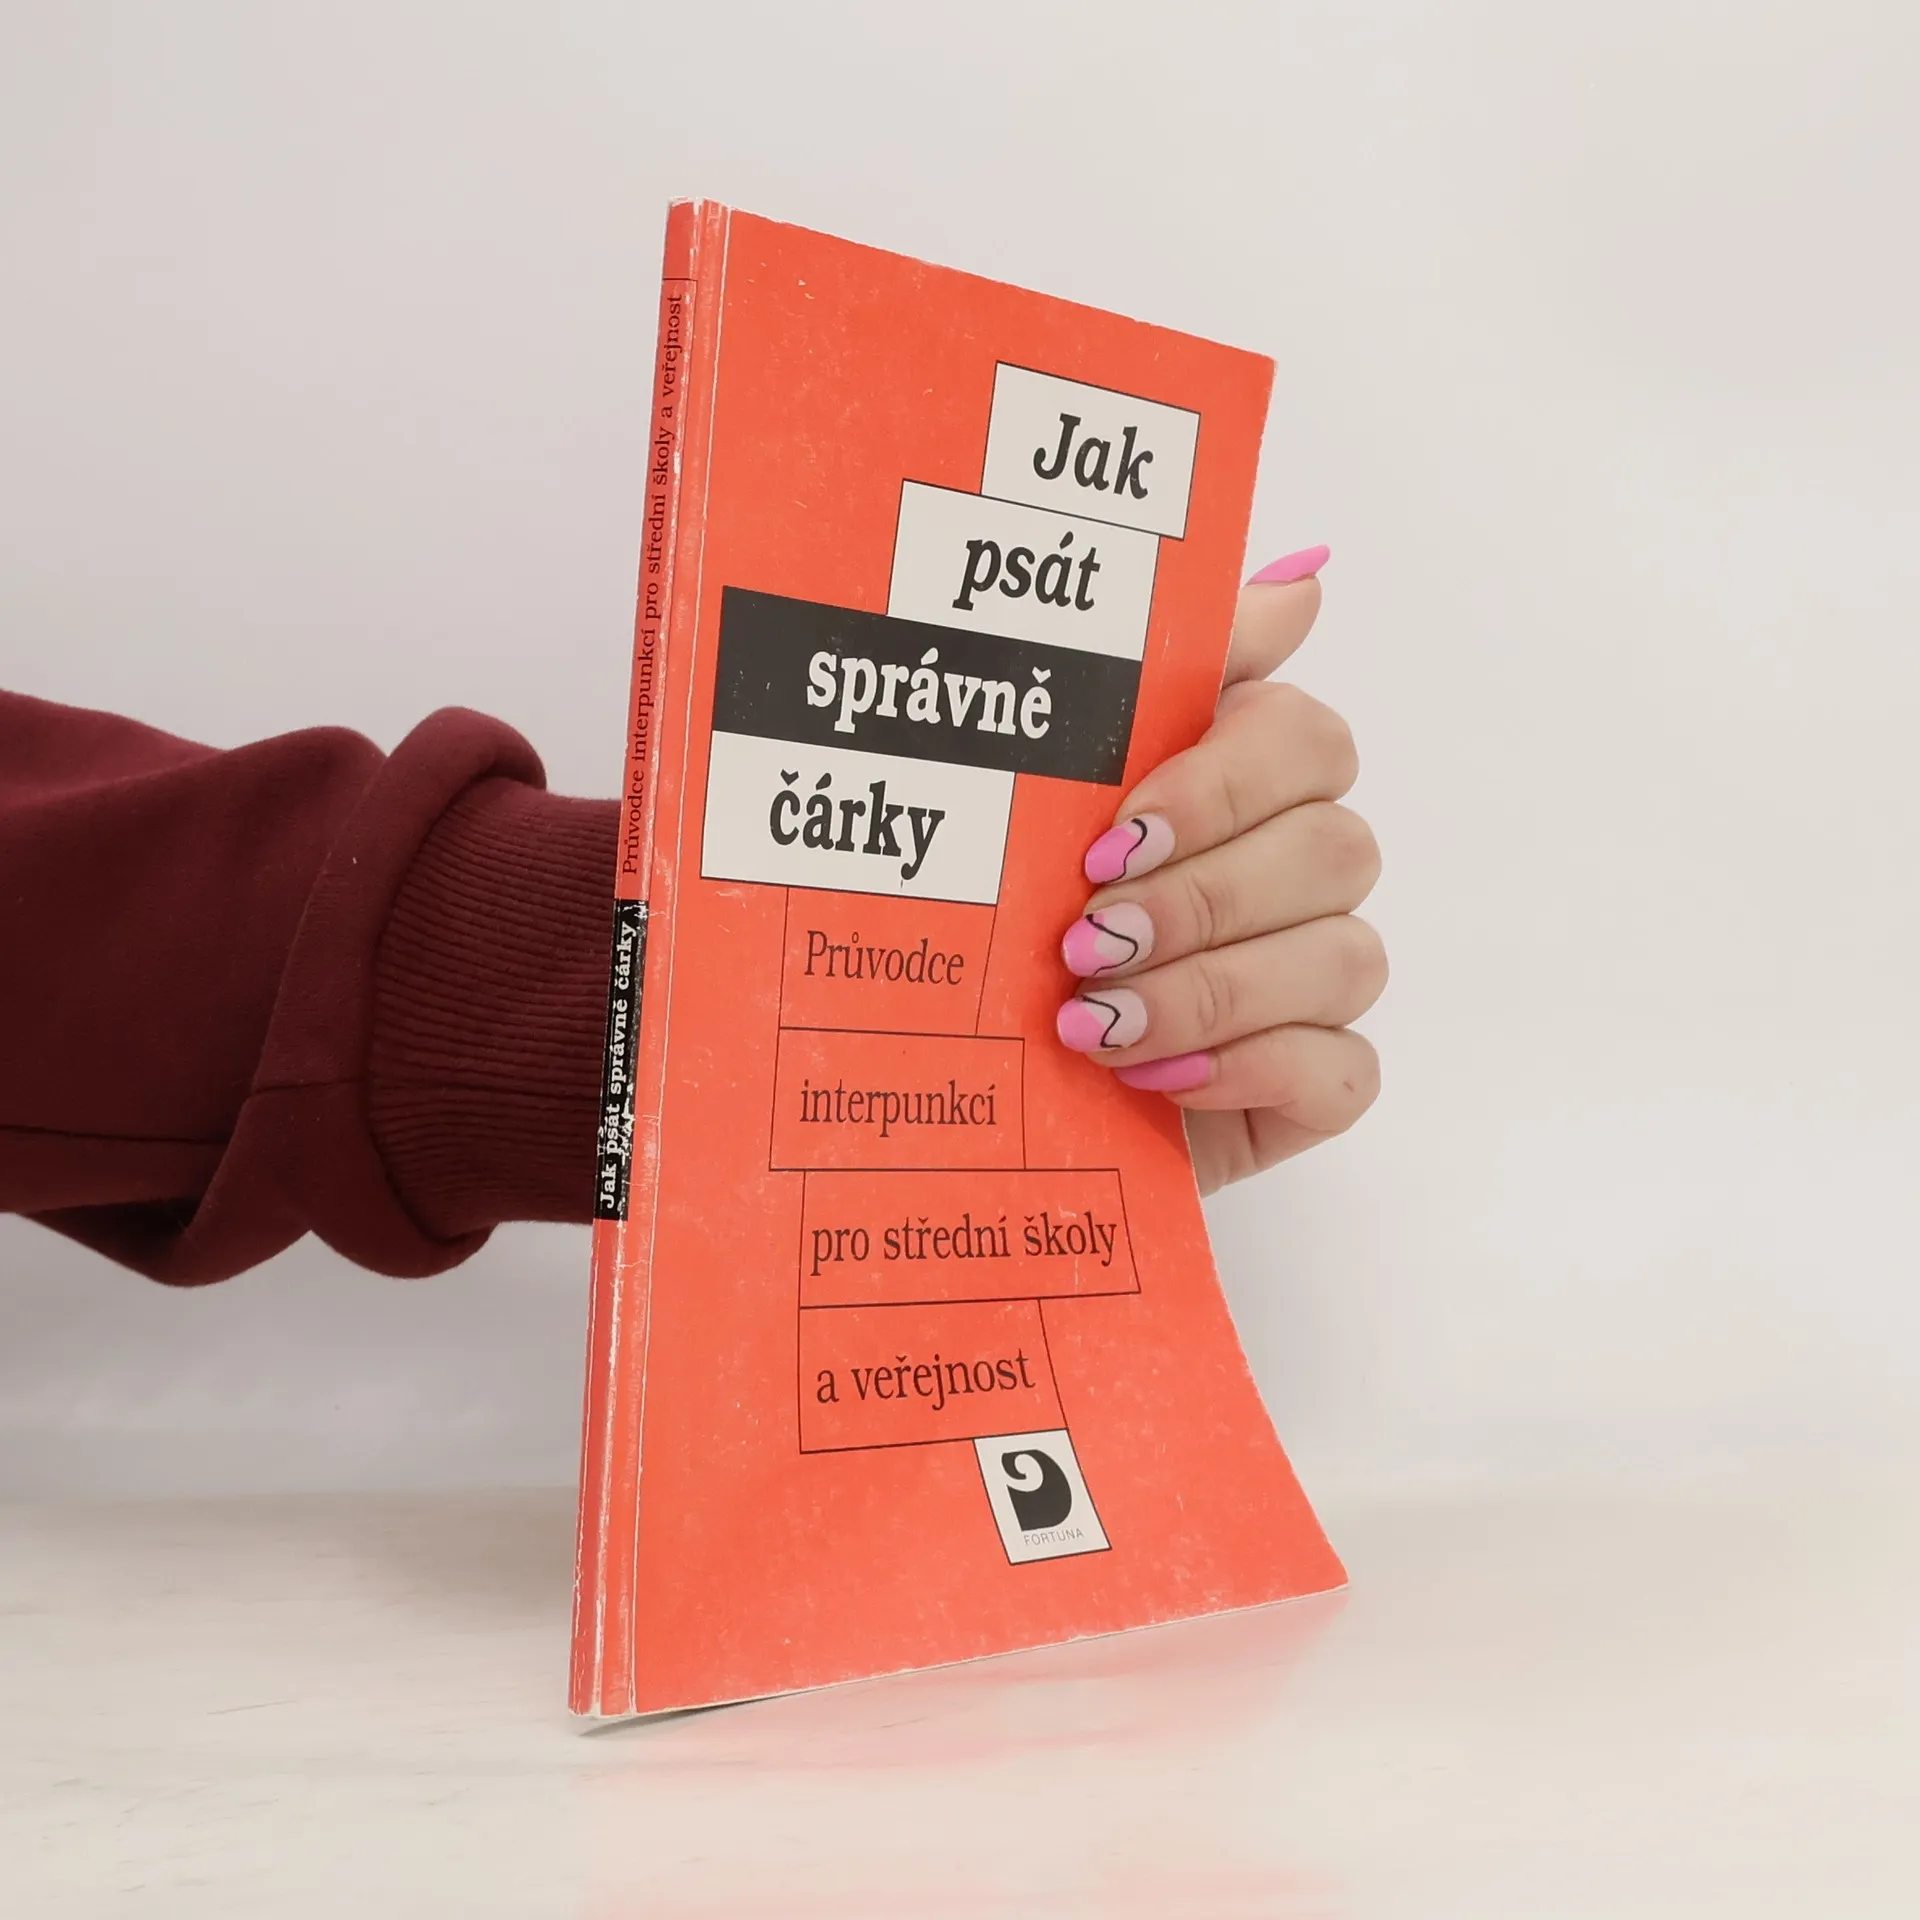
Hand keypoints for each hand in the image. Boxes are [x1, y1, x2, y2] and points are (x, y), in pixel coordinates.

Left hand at [1054, 547, 1384, 1193]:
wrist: (965, 1085)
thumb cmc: (1004, 926)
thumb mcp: (1044, 790)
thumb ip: (1166, 676)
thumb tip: (1304, 578)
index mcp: (1240, 785)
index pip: (1307, 741)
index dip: (1225, 785)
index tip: (1113, 835)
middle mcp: (1293, 875)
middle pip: (1337, 850)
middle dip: (1204, 900)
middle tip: (1088, 942)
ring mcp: (1312, 985)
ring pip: (1346, 960)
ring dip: (1212, 992)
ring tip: (1096, 1026)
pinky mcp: (1314, 1087)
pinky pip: (1346, 1072)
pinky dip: (1253, 1071)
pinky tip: (1161, 1078)